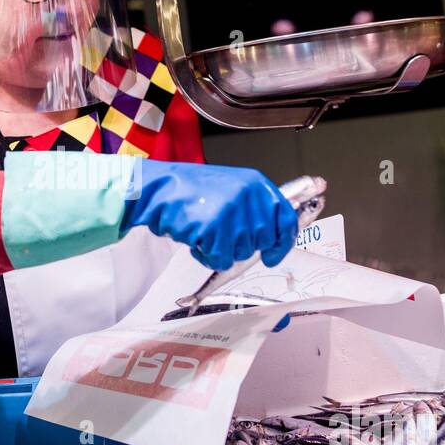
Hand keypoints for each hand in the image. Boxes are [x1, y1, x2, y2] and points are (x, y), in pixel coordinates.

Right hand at [119, 160, 298, 270]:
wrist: (159, 188)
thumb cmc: (190, 189)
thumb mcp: (231, 188)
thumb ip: (253, 209)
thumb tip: (272, 235)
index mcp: (256, 184)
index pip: (285, 218)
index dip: (283, 242)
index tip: (274, 255)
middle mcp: (248, 197)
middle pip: (262, 241)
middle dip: (241, 245)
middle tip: (220, 234)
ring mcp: (233, 213)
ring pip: (241, 253)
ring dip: (222, 251)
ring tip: (205, 231)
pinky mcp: (215, 229)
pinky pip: (221, 260)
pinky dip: (207, 256)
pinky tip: (197, 240)